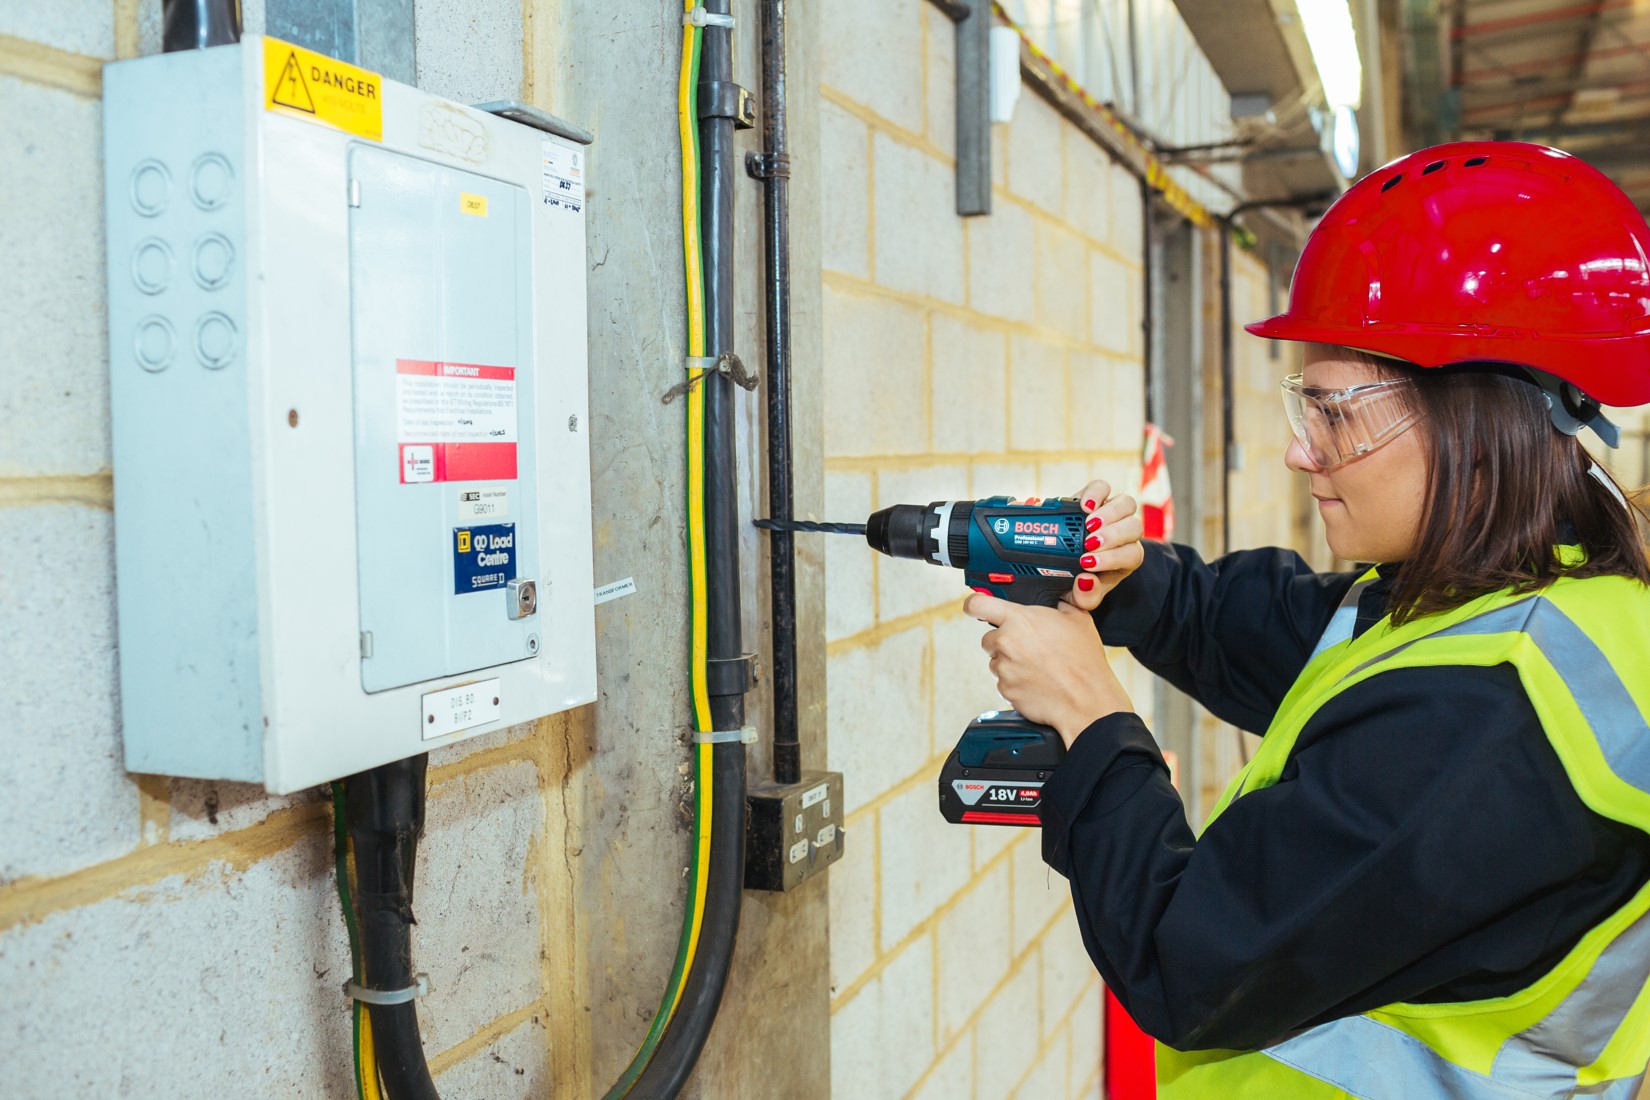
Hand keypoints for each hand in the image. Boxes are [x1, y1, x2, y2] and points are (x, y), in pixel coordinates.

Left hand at [964, 591, 1132, 746]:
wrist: (1086, 700)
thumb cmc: (1084, 661)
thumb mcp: (1078, 618)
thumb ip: (1057, 603)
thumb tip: (1052, 598)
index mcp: (1019, 619)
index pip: (977, 604)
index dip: (975, 604)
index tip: (976, 607)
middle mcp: (1005, 642)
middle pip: (988, 638)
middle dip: (1004, 641)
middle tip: (1028, 647)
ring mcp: (1003, 667)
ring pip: (996, 661)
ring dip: (1010, 663)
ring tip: (1037, 667)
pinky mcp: (1004, 689)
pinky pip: (1003, 682)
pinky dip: (1015, 681)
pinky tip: (1036, 681)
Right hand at [1068, 479, 1144, 611]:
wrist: (1055, 558)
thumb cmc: (1073, 579)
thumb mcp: (1079, 597)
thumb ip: (1086, 597)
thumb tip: (1086, 581)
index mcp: (1125, 559)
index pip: (1132, 555)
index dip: (1112, 558)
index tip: (1087, 563)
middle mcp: (1124, 534)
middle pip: (1134, 527)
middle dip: (1113, 536)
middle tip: (1089, 543)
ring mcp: (1112, 512)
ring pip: (1126, 504)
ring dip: (1109, 514)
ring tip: (1088, 524)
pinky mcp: (1096, 497)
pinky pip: (1102, 487)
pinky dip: (1094, 494)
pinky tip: (1083, 506)